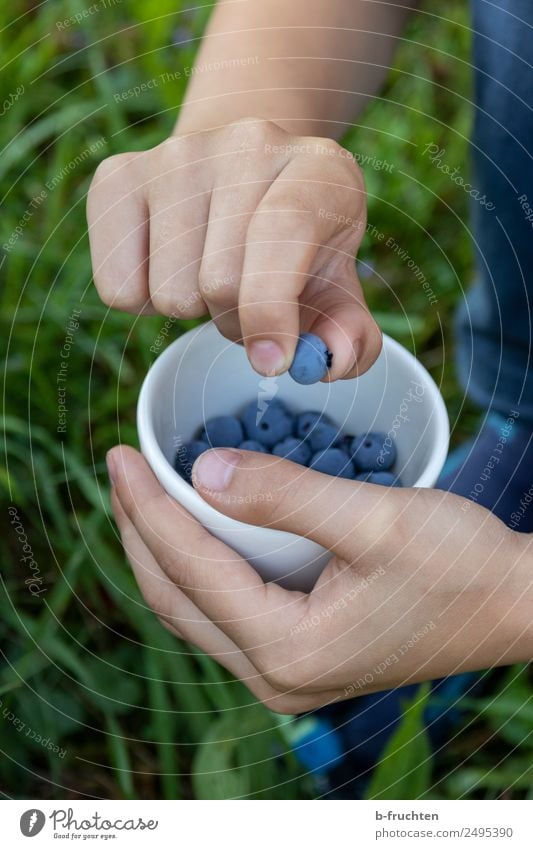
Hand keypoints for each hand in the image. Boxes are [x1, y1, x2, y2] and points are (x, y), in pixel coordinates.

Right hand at [87, 118, 380, 378]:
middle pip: (219, 282)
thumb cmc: (296, 247)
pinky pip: (118, 289)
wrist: (240, 176)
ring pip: (168, 293)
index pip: (282, 233)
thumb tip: (332, 361)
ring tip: (208, 270)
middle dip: (235, 319)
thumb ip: (350, 335)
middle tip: (248, 296)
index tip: (272, 361)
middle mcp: (246, 143)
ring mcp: (175, 154)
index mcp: (319, 169)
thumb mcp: (337, 287)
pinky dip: (143, 301)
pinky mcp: (117, 175)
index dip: (272, 310)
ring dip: (191, 309)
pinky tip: (169, 263)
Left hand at [107, 445, 530, 713]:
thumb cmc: (460, 565)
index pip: (189, 569)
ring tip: (142, 494)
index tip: (119, 454)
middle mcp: (276, 677)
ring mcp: (286, 675)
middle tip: (120, 468)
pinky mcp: (300, 657)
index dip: (146, 507)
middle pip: (175, 598)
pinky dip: (199, 568)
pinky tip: (193, 528)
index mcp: (288, 650)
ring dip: (163, 550)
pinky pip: (225, 612)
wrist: (514, 606)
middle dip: (139, 530)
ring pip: (194, 609)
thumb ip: (283, 495)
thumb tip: (201, 471)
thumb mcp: (373, 519)